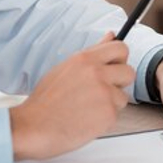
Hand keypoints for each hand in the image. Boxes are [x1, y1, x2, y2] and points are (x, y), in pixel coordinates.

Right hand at [9, 33, 133, 161]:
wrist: (32, 127)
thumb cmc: (45, 101)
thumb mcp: (66, 68)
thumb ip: (93, 52)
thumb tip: (111, 35)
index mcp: (86, 59)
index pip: (121, 48)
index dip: (120, 59)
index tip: (114, 68)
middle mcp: (97, 73)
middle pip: (129, 72)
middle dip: (119, 83)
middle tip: (101, 93)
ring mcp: (104, 93)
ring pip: (123, 97)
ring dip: (110, 104)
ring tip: (87, 109)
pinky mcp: (108, 114)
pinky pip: (116, 115)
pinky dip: (104, 120)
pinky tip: (86, 120)